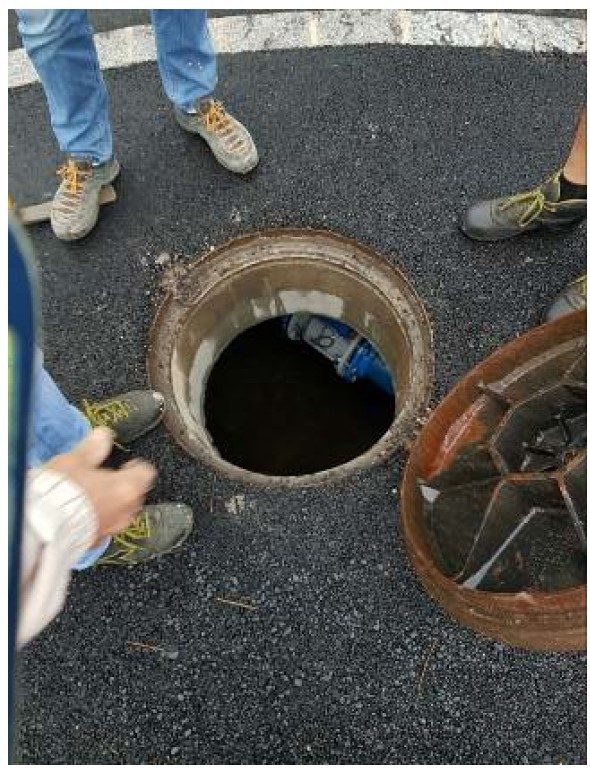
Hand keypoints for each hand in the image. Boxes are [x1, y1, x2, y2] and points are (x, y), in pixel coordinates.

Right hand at [46, 427, 156, 542]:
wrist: (42, 528)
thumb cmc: (60, 493)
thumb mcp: (75, 461)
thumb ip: (93, 448)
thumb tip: (103, 435)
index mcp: (126, 488)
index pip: (146, 473)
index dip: (137, 465)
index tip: (128, 462)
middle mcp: (125, 511)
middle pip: (136, 494)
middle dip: (124, 485)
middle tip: (108, 477)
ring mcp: (112, 528)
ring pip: (122, 512)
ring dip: (112, 503)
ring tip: (93, 495)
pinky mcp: (96, 542)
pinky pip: (105, 526)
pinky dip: (99, 518)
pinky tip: (82, 513)